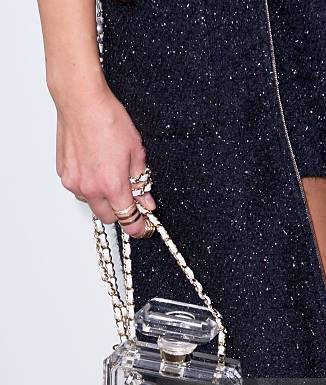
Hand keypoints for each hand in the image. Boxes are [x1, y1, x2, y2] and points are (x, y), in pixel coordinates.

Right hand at [55, 83, 155, 235]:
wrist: (81, 101)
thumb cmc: (108, 120)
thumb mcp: (136, 152)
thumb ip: (141, 182)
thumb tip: (146, 201)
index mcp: (112, 185)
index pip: (128, 220)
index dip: (138, 227)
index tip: (143, 228)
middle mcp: (91, 188)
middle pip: (109, 218)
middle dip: (120, 211)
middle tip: (128, 197)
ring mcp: (74, 182)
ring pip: (92, 204)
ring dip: (102, 198)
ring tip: (108, 174)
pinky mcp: (63, 174)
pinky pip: (79, 189)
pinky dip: (88, 185)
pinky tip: (94, 166)